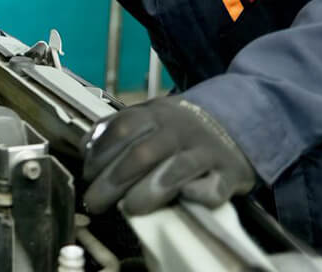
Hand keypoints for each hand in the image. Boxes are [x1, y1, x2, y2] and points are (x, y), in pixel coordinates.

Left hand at [82, 95, 255, 214]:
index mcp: (155, 114)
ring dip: (147, 192)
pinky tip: (182, 200)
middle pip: (142, 154)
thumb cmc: (179, 129)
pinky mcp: (229, 174)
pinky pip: (214, 187)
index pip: (122, 129)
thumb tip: (86, 149)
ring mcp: (205, 151)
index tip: (88, 175)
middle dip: (113, 181)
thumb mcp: (149, 117)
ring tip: (128, 209)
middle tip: (95, 203)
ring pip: (175, 170)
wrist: (235, 122)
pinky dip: (197, 195)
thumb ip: (118, 130)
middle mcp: (179, 129)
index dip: (100, 153)